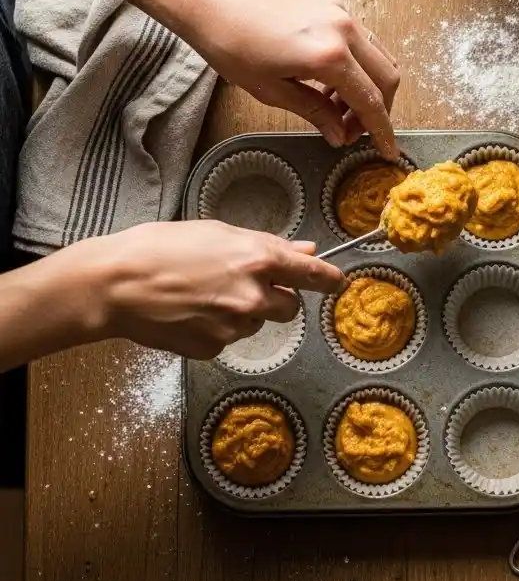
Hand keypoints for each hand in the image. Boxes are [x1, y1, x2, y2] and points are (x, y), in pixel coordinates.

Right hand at [75, 220, 345, 359]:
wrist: (117, 285)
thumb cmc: (161, 247)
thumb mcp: (217, 231)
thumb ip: (265, 244)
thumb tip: (305, 250)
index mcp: (257, 259)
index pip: (312, 275)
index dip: (329, 279)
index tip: (338, 281)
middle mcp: (253, 296)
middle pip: (289, 307)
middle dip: (277, 297)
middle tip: (246, 283)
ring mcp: (233, 327)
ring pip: (257, 322)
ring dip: (244, 311)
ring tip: (205, 293)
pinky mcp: (213, 348)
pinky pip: (228, 338)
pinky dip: (217, 327)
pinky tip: (191, 310)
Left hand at [174, 0, 400, 158]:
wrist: (211, 0)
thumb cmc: (232, 46)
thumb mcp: (272, 91)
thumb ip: (315, 112)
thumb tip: (339, 135)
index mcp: (330, 55)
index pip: (371, 100)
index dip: (382, 130)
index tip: (388, 150)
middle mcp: (343, 28)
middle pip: (387, 75)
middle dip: (379, 108)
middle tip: (353, 130)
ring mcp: (339, 10)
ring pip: (377, 54)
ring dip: (367, 84)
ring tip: (334, 106)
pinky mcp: (330, 1)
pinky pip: (359, 36)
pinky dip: (356, 62)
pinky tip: (327, 78)